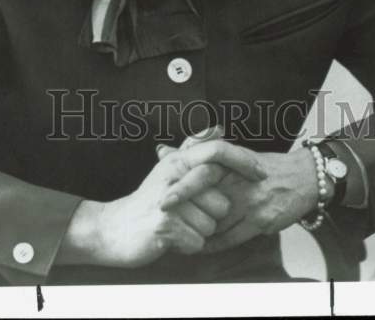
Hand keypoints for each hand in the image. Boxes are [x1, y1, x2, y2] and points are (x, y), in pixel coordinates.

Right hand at [57, 135, 265, 267]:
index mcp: (177, 161)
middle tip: (188, 215)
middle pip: (220, 200)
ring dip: (198, 232)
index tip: (260, 173)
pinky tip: (172, 238)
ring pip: (211, 225)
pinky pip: (198, 242)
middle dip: (211, 216)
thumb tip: (217, 127)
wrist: (114, 229)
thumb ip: (192, 148)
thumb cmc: (148, 202)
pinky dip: (188, 246)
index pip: (217, 152)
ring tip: (178, 226)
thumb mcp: (169, 170)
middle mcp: (173, 175)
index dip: (243, 161)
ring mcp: (168, 200)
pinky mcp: (164, 224)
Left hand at [161, 146, 320, 254]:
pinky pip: (232, 238)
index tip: (161, 201)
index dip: (180, 190)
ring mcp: (250, 202)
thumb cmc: (265, 166)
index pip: (200, 175)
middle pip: (206, 202)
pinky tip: (203, 246)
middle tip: (165, 226)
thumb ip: (197, 153)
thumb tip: (163, 150)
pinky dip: (215, 244)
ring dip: (199, 233)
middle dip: (185, 215)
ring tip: (180, 238)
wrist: (303, 178)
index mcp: (230, 163)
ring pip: (217, 223)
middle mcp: (239, 181)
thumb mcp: (233, 154)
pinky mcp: (260, 220)